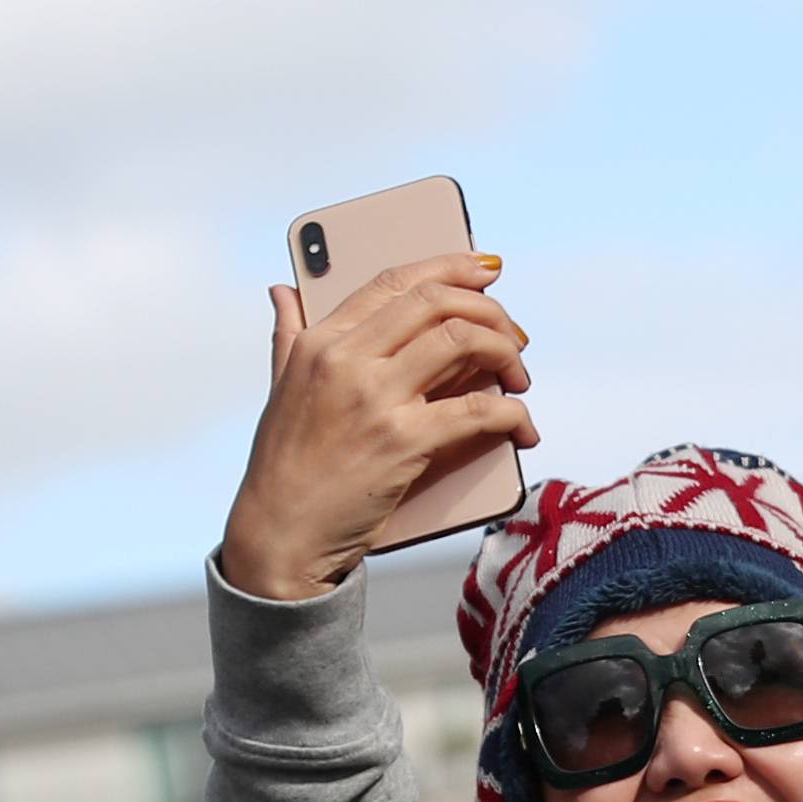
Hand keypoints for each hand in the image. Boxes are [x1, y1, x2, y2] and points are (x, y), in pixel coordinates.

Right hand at [219, 252, 538, 600]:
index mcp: (321, 341)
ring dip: (505, 351)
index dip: (449, 267)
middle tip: (515, 336)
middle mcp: (348, 359)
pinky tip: (523, 427)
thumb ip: (287, 335)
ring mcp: (376, 399)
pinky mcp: (402, 443)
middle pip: (436, 302)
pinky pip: (474, 411)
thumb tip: (282, 290)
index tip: (486, 270)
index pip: (395, 281)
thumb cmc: (283, 469)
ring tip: (519, 375)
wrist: (280, 535)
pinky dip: (512, 414)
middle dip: (490, 309)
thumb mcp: (279, 388)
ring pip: (461, 340)